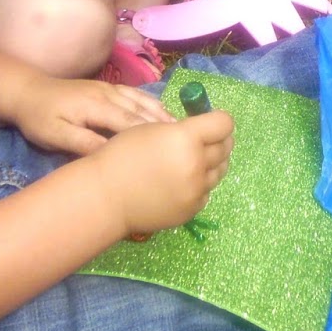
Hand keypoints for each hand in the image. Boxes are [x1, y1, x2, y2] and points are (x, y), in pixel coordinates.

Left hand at [13, 75, 172, 155]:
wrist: (27, 92)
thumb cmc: (39, 118)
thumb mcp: (56, 135)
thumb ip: (84, 143)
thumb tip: (113, 155)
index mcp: (96, 106)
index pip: (130, 123)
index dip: (151, 137)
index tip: (171, 152)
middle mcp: (109, 94)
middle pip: (142, 112)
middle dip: (164, 128)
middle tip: (188, 145)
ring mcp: (110, 88)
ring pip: (143, 102)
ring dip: (163, 116)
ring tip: (183, 132)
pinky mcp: (109, 87)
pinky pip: (138, 94)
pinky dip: (153, 104)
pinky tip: (164, 115)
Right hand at [93, 112, 234, 237]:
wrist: (105, 196)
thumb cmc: (122, 156)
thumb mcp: (152, 130)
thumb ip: (182, 130)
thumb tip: (202, 132)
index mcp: (186, 138)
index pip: (224, 124)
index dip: (220, 121)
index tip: (212, 123)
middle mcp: (197, 163)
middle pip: (225, 147)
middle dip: (220, 140)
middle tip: (209, 140)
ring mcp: (196, 190)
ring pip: (220, 171)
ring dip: (213, 163)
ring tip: (196, 161)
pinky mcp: (192, 209)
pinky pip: (206, 192)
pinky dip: (200, 186)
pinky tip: (183, 182)